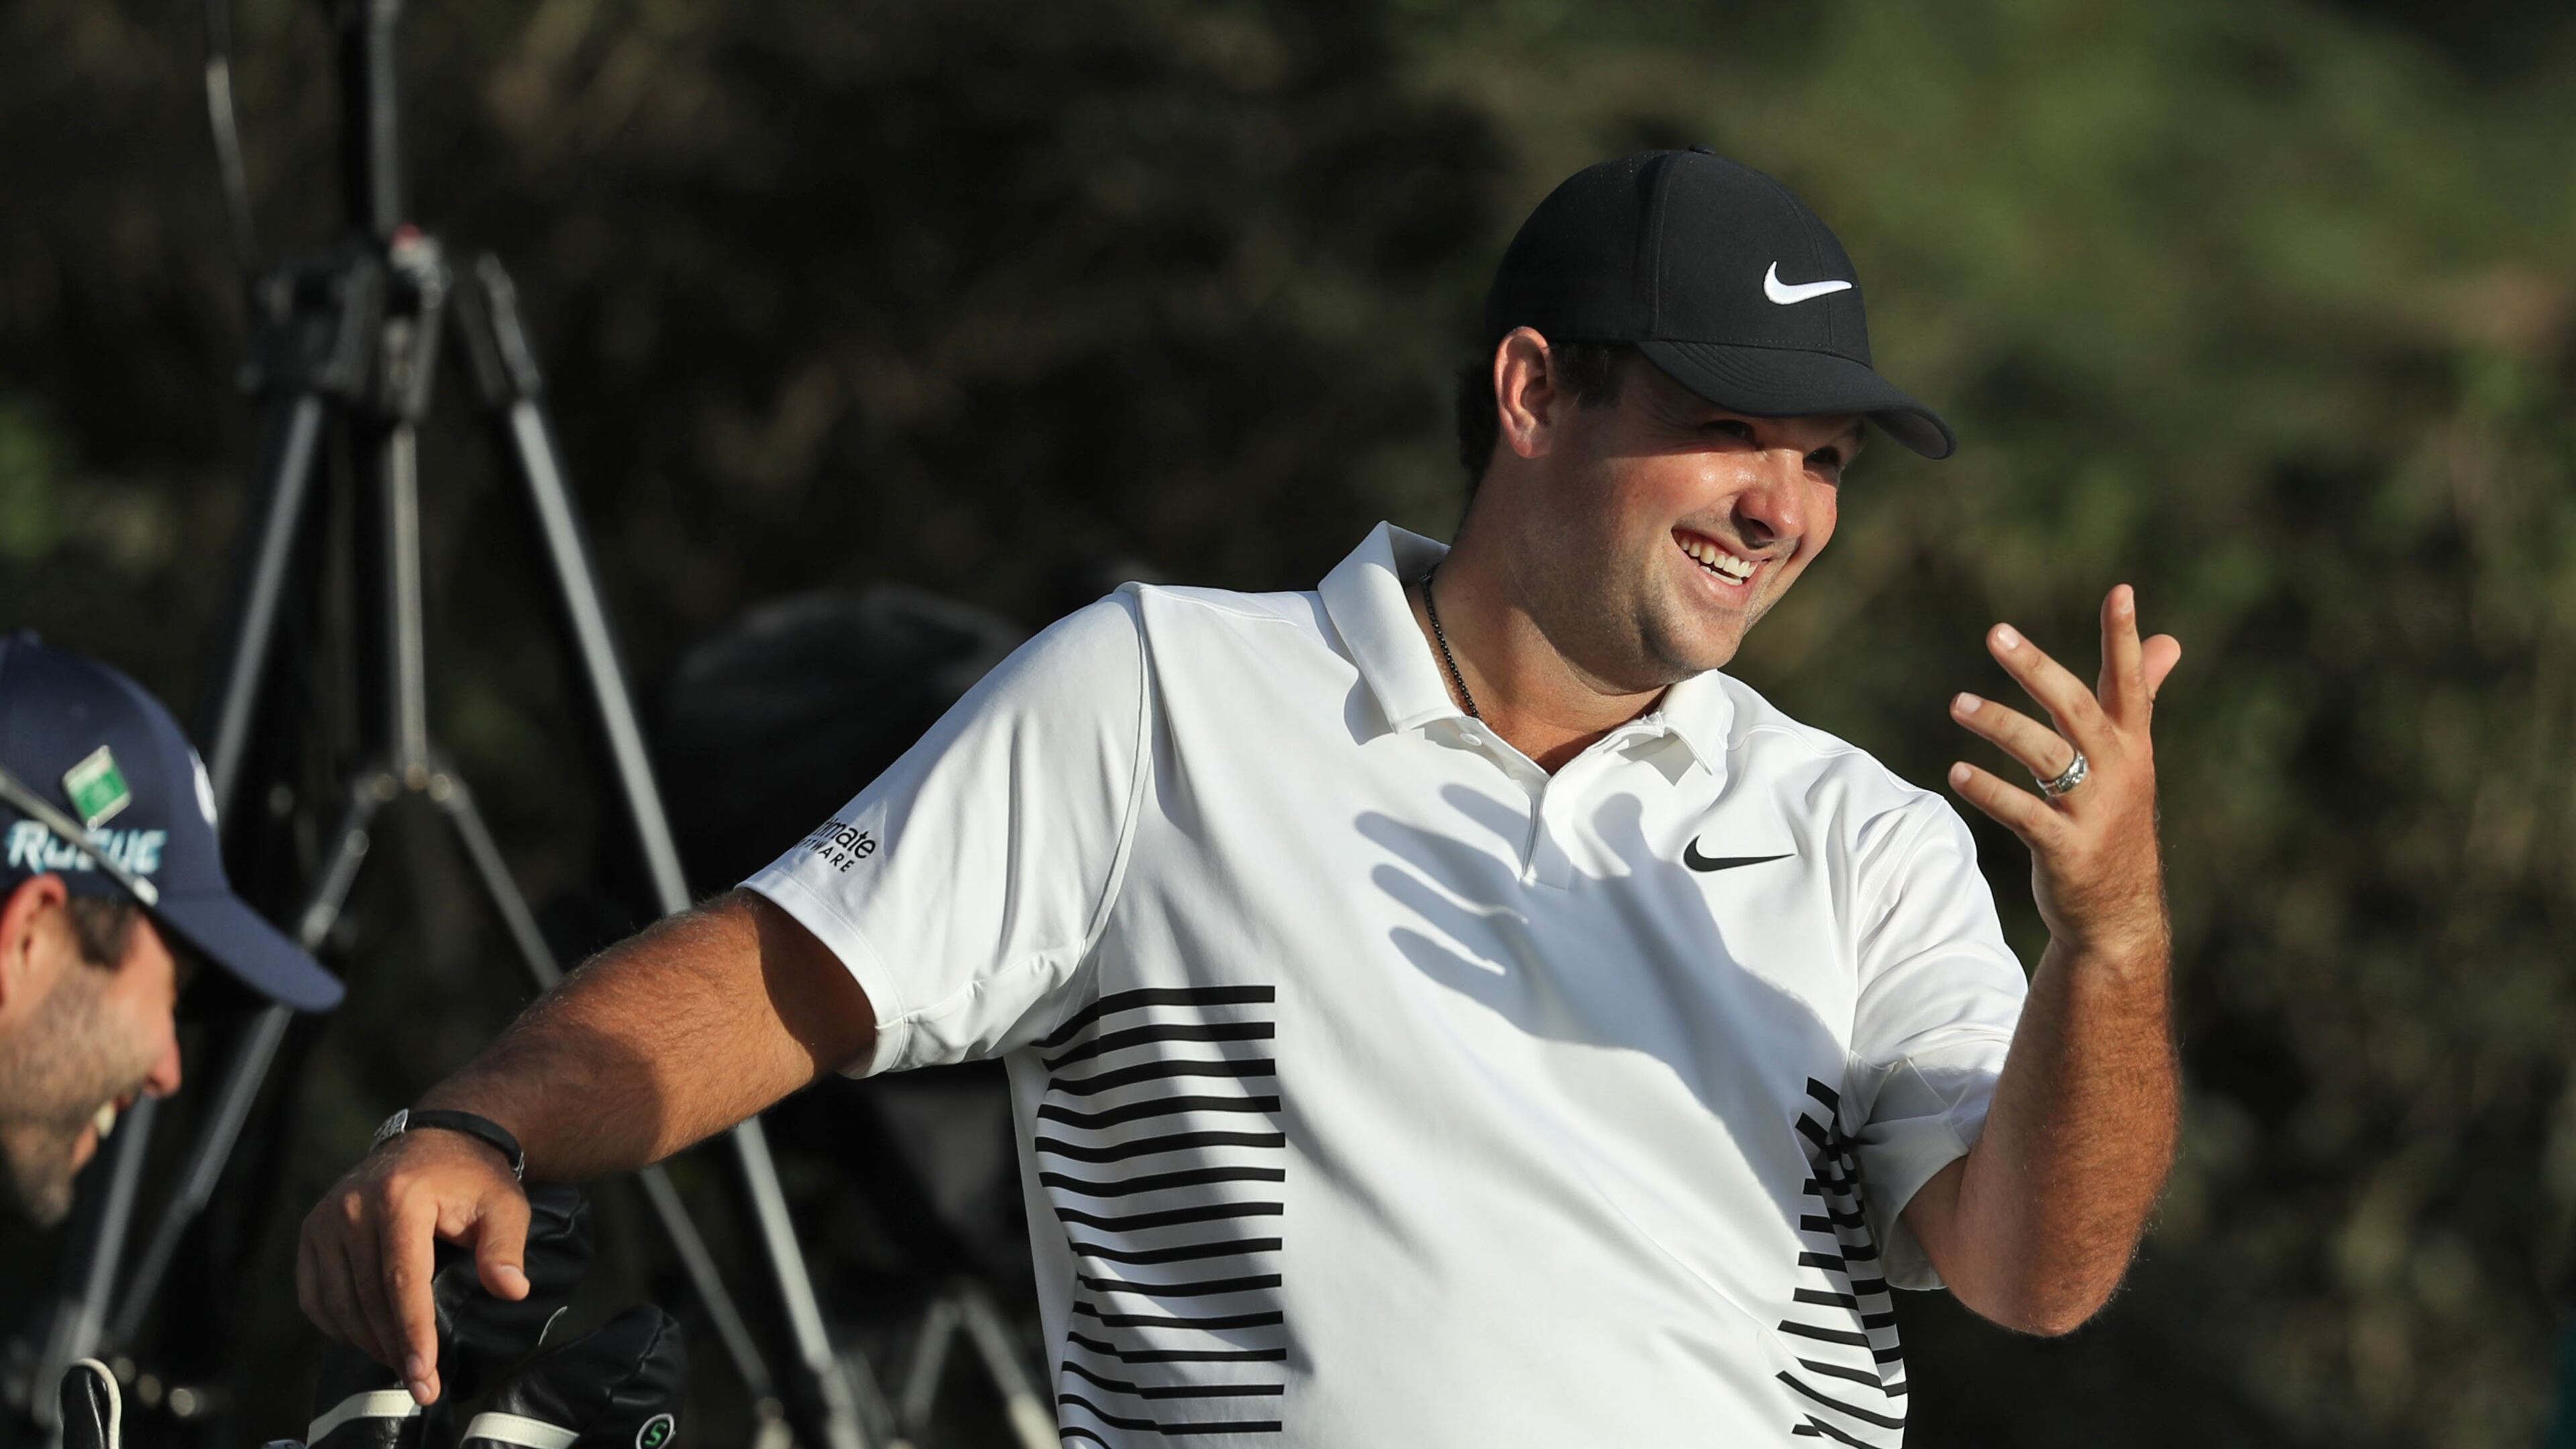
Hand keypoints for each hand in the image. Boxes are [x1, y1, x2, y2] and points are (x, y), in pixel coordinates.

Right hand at [297, 1128, 531, 1405]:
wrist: (435, 1141)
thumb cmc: (473, 1179)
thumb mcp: (504, 1205)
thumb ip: (506, 1247)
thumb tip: (512, 1290)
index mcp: (400, 1198)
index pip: (401, 1279)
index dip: (413, 1331)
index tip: (425, 1374)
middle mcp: (352, 1207)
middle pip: (368, 1297)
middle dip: (395, 1349)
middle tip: (421, 1385)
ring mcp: (325, 1220)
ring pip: (338, 1303)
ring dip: (368, 1342)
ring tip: (403, 1365)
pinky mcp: (311, 1233)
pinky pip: (315, 1295)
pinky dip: (339, 1325)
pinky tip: (368, 1338)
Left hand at [1946, 585, 2181, 958]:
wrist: (2117, 914)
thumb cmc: (2115, 824)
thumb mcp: (2131, 760)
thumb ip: (2142, 697)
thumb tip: (2169, 641)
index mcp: (2131, 746)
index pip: (2131, 682)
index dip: (2124, 637)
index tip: (2121, 591)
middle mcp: (2117, 771)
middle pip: (2077, 708)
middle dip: (2038, 668)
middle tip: (1997, 633)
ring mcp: (2093, 812)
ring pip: (2045, 755)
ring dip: (1999, 724)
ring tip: (1957, 704)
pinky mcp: (2066, 849)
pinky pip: (2023, 813)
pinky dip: (1989, 791)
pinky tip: (1956, 773)